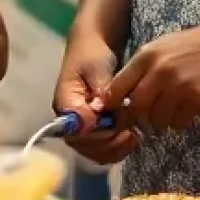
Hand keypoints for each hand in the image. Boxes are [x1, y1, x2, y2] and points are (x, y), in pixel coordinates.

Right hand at [53, 37, 134, 165]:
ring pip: (93, 151)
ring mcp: (81, 126)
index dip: (97, 133)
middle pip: (84, 146)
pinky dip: (118, 148)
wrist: (93, 47)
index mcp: (65, 103)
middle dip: (109, 142)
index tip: (118, 123)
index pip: (76, 131)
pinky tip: (133, 137)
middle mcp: (69, 120)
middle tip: (130, 131)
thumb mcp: (96, 66)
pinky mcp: (93, 128)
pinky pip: (102, 148)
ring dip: (115, 149)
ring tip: (134, 136)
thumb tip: (96, 112)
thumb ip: (98, 90)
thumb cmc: (93, 53)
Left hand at [105, 16, 199, 132]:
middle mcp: (158, 68)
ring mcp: (178, 83)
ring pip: (157, 118)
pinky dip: (180, 122)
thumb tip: (124, 94)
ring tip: (171, 115)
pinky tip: (187, 113)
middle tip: (150, 119)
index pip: (117, 87)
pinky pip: (178, 121)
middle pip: (136, 107)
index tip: (120, 113)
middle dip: (141, 118)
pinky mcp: (197, 96)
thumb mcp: (165, 46)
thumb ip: (145, 67)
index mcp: (147, 54)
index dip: (115, 105)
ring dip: (162, 122)